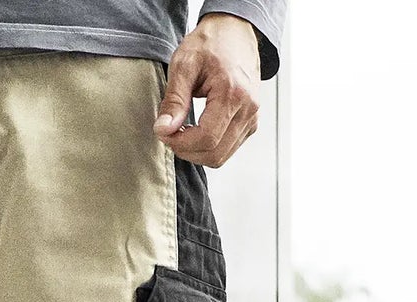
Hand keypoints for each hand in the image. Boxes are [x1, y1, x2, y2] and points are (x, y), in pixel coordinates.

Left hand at [155, 14, 261, 166]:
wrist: (234, 31)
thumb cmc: (210, 43)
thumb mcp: (183, 65)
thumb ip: (174, 100)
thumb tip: (164, 130)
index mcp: (234, 93)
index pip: (206, 138)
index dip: (180, 143)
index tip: (165, 132)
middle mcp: (249, 107)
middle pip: (214, 154)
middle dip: (186, 150)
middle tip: (170, 133)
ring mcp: (252, 116)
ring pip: (220, 156)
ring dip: (196, 152)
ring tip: (182, 131)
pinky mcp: (250, 121)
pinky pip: (227, 149)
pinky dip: (208, 148)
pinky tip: (196, 131)